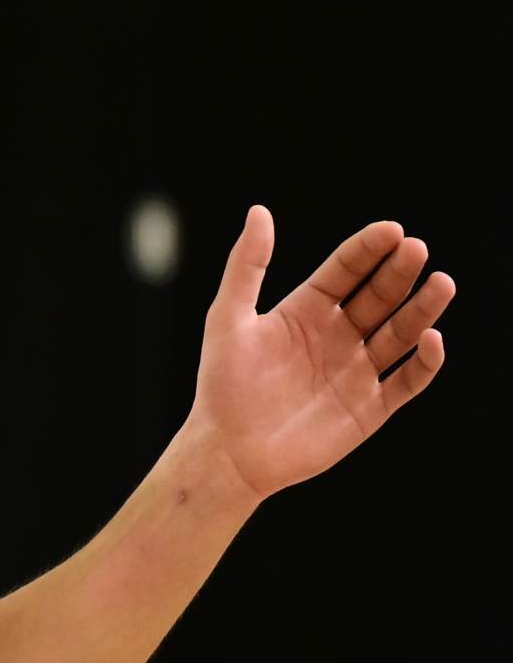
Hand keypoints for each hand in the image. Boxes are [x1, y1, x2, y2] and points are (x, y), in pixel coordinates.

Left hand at [189, 207, 453, 503]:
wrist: (228, 451)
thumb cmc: (222, 384)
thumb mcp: (229, 319)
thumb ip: (247, 267)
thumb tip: (259, 211)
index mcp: (305, 311)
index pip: (346, 270)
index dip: (369, 249)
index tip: (392, 230)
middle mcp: (336, 336)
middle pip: (378, 296)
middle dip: (399, 272)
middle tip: (417, 250)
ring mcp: (356, 370)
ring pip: (401, 333)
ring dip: (422, 309)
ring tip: (441, 283)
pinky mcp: (370, 407)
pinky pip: (408, 381)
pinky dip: (425, 362)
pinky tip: (432, 339)